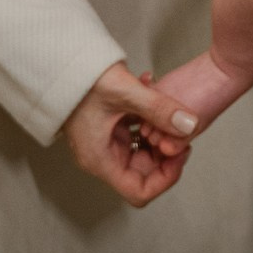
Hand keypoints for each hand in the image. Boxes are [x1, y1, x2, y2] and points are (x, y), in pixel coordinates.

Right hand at [64, 62, 202, 206]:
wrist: (62, 61)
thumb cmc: (82, 79)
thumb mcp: (126, 93)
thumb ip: (160, 109)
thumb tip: (190, 125)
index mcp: (101, 160)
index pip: (139, 192)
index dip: (165, 178)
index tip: (180, 152)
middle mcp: (102, 157)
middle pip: (144, 173)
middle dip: (166, 153)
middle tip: (179, 127)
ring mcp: (105, 144)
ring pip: (144, 152)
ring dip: (159, 133)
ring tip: (167, 108)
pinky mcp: (110, 129)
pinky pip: (136, 134)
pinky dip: (149, 120)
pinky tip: (152, 93)